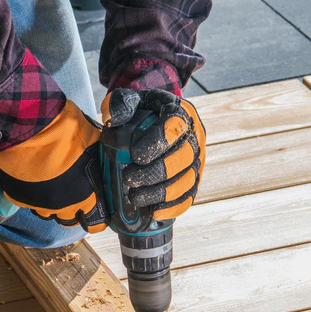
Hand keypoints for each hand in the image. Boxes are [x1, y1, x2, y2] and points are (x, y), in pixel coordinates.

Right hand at [0, 100, 108, 232]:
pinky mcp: (19, 198)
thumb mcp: (92, 142)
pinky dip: (30, 194)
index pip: (96, 223)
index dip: (96, 217)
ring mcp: (40, 204)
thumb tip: (105, 158)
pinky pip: (27, 202)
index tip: (93, 209)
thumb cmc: (66, 133)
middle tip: (70, 193)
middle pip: (69, 220)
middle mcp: (63, 206)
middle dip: (71, 209)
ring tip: (49, 186)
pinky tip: (31, 180)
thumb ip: (98, 158)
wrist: (31, 129)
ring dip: (50, 203)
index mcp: (86, 196)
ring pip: (47, 213)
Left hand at [101, 89, 205, 220]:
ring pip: (186, 181)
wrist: (153, 122)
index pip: (175, 126)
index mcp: (181, 113)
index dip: (156, 143)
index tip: (135, 154)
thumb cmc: (140, 111)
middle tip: (129, 178)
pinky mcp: (193, 181)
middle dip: (155, 172)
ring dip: (160, 193)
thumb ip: (120, 104)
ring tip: (135, 197)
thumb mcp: (129, 100)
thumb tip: (114, 120)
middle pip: (182, 158)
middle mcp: (195, 137)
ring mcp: (196, 161)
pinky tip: (153, 212)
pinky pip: (188, 197)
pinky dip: (172, 207)